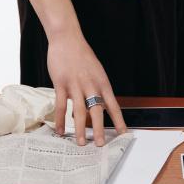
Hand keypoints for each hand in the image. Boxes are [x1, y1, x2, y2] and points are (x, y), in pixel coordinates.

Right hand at [47, 29, 126, 146]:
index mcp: (102, 82)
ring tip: (81, 143)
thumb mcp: (95, 71)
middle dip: (99, 129)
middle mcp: (91, 85)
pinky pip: (61, 105)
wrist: (67, 38)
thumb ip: (96, 89)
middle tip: (100, 145)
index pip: (113, 104)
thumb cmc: (82, 55)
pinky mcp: (61, 83)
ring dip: (80, 129)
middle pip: (97, 111)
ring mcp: (75, 84)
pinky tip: (60, 130)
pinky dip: (60, 120)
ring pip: (79, 111)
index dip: (119, 120)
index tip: (123, 134)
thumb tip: (95, 109)